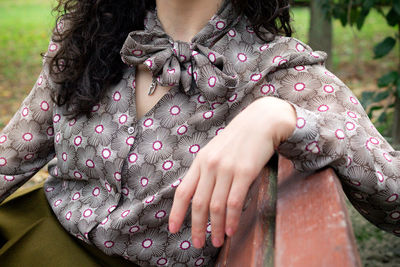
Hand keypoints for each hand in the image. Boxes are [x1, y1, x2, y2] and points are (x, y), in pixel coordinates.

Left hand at [168, 96, 295, 248]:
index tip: (173, 229)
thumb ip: (206, 170)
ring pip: (216, 206)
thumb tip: (199, 196)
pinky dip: (232, 219)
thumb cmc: (238, 139)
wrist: (260, 121)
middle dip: (197, 227)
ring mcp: (227, 168)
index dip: (176, 212)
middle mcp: (210, 165)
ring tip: (217, 242)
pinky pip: (235, 201)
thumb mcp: (215, 151)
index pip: (183, 191)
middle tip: (198, 243)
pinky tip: (232, 230)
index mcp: (200, 161)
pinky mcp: (245, 171)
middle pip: (198, 203)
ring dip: (217, 228)